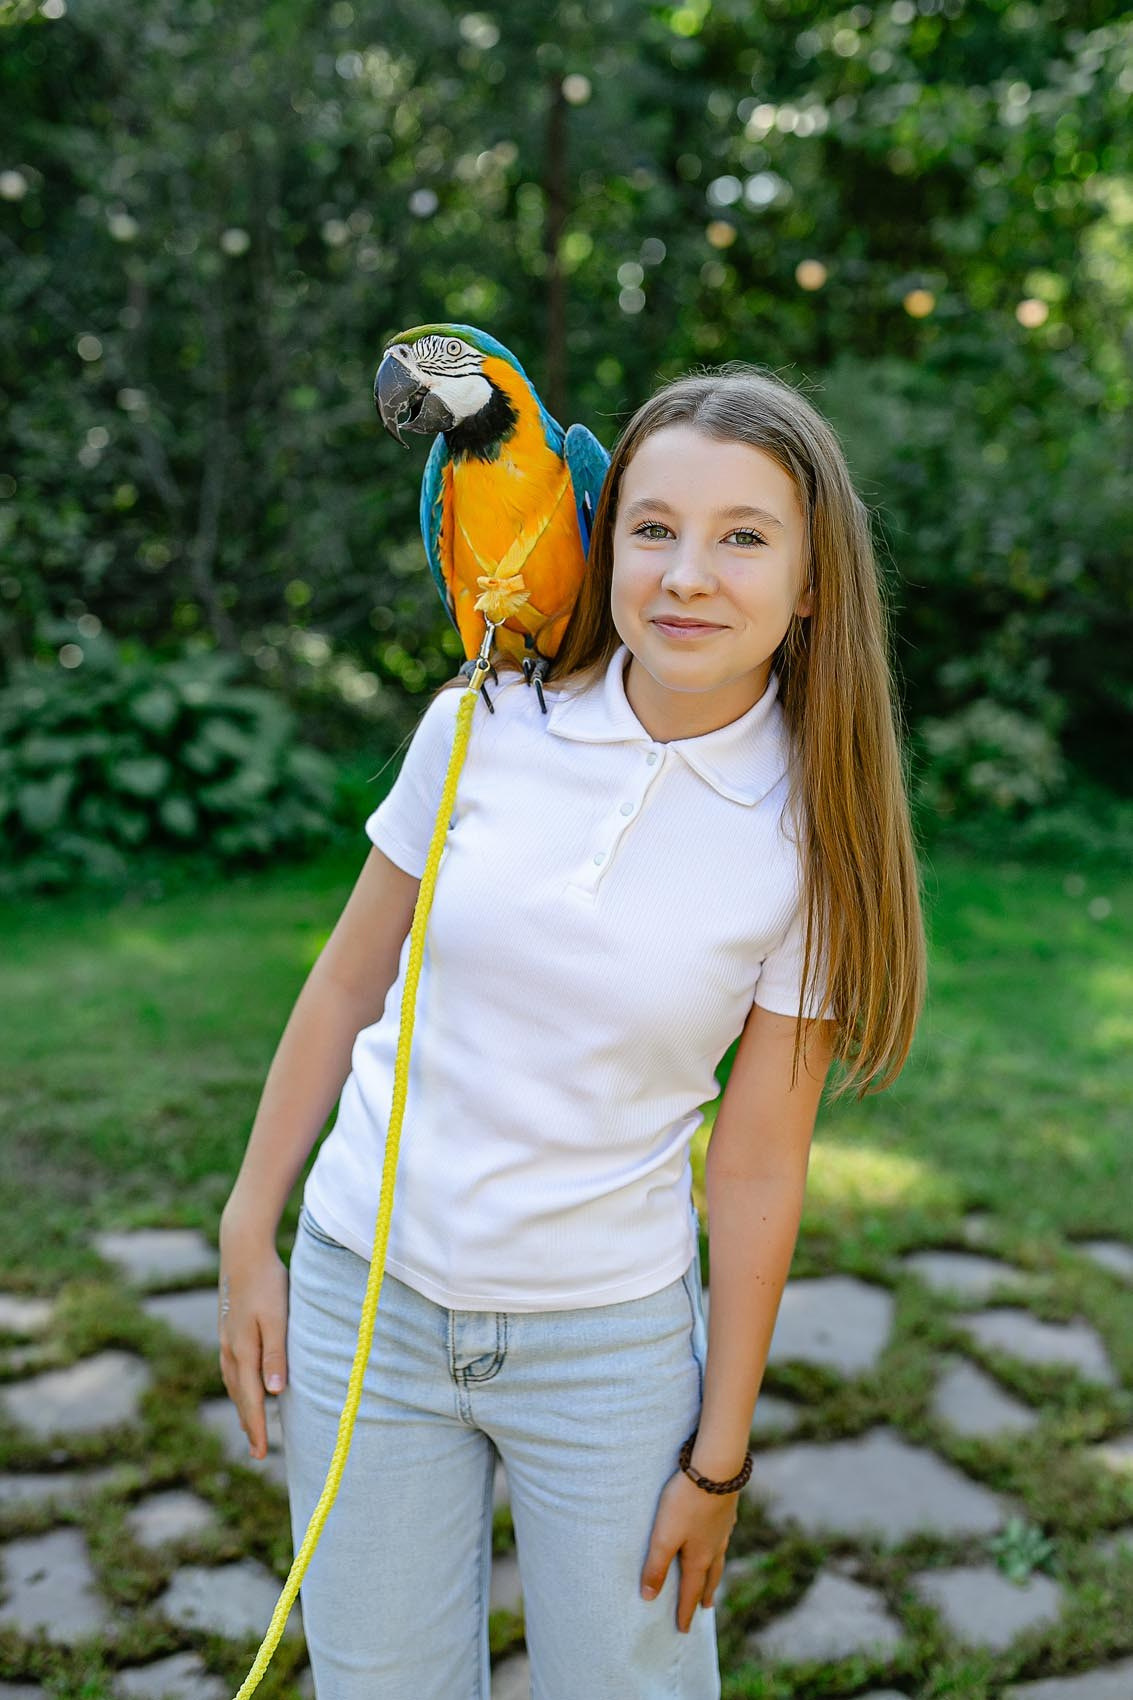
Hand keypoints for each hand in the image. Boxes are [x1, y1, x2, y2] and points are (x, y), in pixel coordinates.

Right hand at [217, 1216, 288, 1461]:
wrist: (242, 1249)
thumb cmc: (266, 1282)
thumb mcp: (277, 1318)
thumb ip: (276, 1354)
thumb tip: (275, 1393)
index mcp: (243, 1351)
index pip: (251, 1400)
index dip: (257, 1428)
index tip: (261, 1454)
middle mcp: (230, 1349)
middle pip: (239, 1396)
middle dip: (249, 1424)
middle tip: (258, 1451)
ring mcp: (226, 1338)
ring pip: (233, 1382)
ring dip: (243, 1406)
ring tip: (251, 1424)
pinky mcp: (228, 1327)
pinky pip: (232, 1367)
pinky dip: (238, 1385)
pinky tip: (243, 1384)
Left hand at [640, 1466, 739, 1631]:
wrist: (716, 1468)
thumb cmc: (686, 1502)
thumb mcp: (664, 1537)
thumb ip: (656, 1566)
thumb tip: (648, 1598)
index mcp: (699, 1557)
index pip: (691, 1591)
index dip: (686, 1611)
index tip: (685, 1629)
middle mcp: (714, 1546)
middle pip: (709, 1577)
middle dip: (705, 1593)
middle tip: (706, 1608)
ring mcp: (722, 1527)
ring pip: (718, 1556)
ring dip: (714, 1571)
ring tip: (713, 1577)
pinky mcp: (726, 1509)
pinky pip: (723, 1535)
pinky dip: (719, 1545)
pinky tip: (719, 1536)